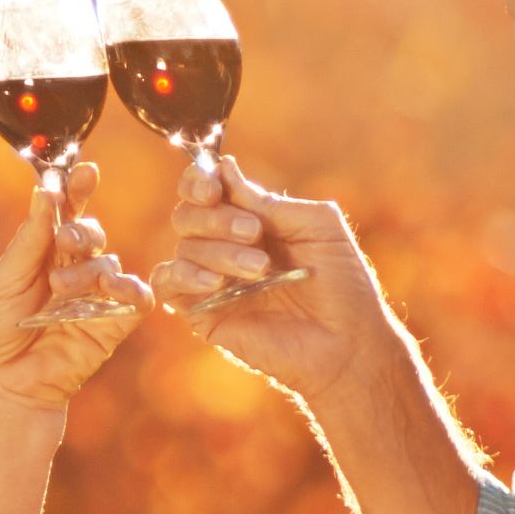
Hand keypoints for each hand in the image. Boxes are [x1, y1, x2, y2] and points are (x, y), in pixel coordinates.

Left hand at [0, 163, 147, 420]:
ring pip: (108, 264)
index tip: (83, 170)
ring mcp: (93, 299)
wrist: (0, 384)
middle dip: (82, 230)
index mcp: (42, 256)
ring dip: (89, 270)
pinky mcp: (112, 326)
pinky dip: (129, 290)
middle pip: (91, 234)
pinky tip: (113, 289)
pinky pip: (135, 299)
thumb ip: (31, 239)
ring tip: (61, 290)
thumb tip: (45, 191)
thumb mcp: (6, 279)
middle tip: (66, 239)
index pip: (65, 215)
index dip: (76, 191)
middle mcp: (71, 272)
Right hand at [149, 147, 389, 406]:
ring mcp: (211, 280)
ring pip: (184, 246)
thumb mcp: (318, 226)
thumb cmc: (342, 285)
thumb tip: (224, 170)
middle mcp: (225, 246)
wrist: (347, 343)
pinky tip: (216, 282)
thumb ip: (270, 202)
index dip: (200, 181)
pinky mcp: (202, 313)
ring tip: (260, 269)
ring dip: (219, 250)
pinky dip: (184, 275)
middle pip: (188, 214)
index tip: (215, 186)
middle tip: (254, 233)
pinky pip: (167, 283)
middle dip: (217, 217)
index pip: (208, 190)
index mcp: (252, 220)